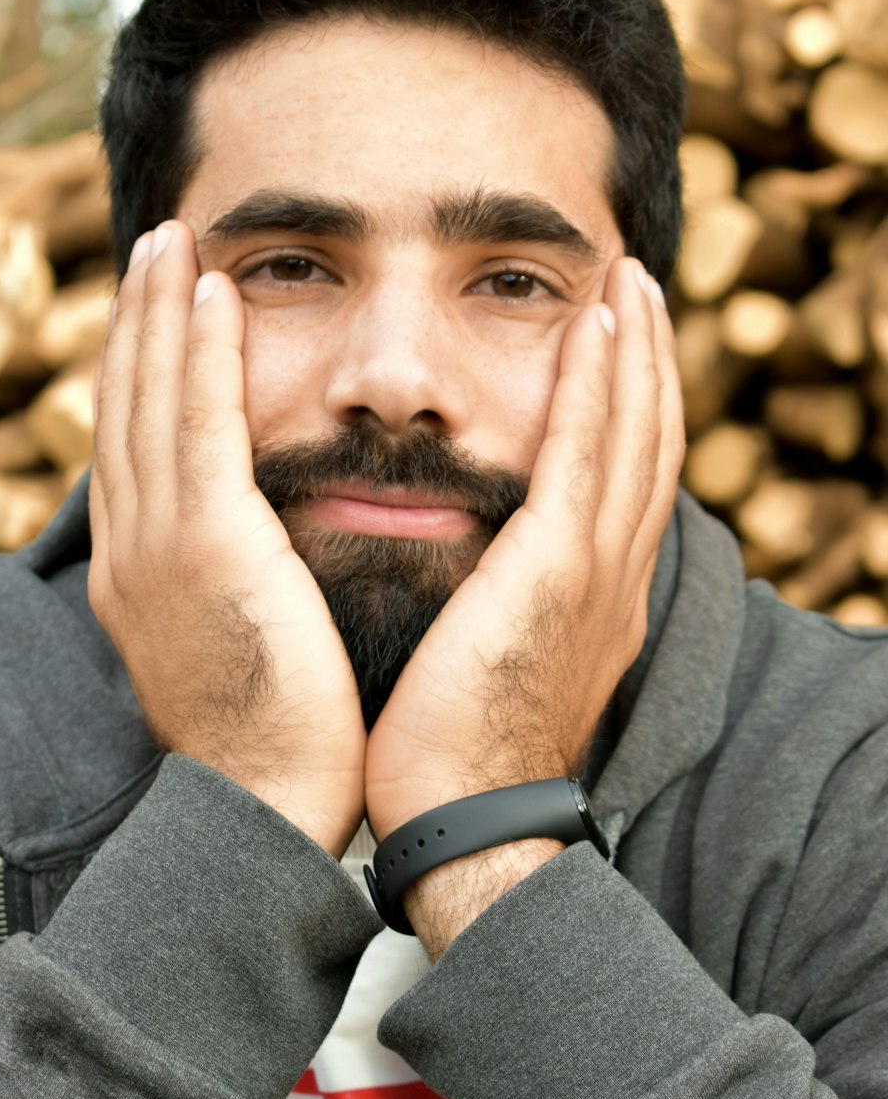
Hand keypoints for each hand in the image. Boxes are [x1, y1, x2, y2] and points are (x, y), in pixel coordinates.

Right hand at [88, 221, 366, 857]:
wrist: (268, 809)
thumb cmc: (278, 740)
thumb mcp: (234, 648)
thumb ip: (233, 586)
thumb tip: (254, 555)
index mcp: (143, 574)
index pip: (137, 449)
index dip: (143, 371)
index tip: (162, 314)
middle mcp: (134, 548)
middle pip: (126, 406)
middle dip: (138, 322)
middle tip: (155, 246)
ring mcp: (158, 545)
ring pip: (150, 398)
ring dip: (160, 311)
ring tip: (173, 240)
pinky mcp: (206, 545)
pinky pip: (196, 422)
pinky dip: (196, 350)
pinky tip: (209, 289)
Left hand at [365, 257, 684, 844]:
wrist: (459, 818)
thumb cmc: (450, 752)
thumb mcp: (491, 666)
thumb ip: (497, 609)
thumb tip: (469, 580)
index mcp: (595, 600)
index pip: (624, 482)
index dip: (629, 408)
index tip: (617, 347)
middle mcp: (613, 577)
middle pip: (647, 443)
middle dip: (648, 361)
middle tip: (639, 287)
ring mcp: (595, 572)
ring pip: (632, 434)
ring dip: (634, 350)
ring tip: (629, 280)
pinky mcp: (557, 571)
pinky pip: (586, 455)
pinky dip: (598, 385)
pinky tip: (596, 323)